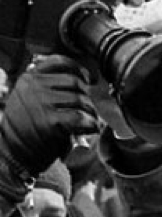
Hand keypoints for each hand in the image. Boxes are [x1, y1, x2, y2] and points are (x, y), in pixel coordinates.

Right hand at [0, 56, 95, 191]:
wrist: (15, 153)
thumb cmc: (29, 128)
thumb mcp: (32, 99)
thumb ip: (50, 87)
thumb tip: (84, 80)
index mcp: (28, 78)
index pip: (58, 63)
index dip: (78, 69)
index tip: (88, 79)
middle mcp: (32, 86)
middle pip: (74, 82)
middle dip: (86, 97)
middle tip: (88, 110)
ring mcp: (40, 102)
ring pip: (80, 100)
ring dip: (90, 112)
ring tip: (89, 121)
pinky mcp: (49, 121)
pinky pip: (80, 118)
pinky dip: (91, 124)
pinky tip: (89, 129)